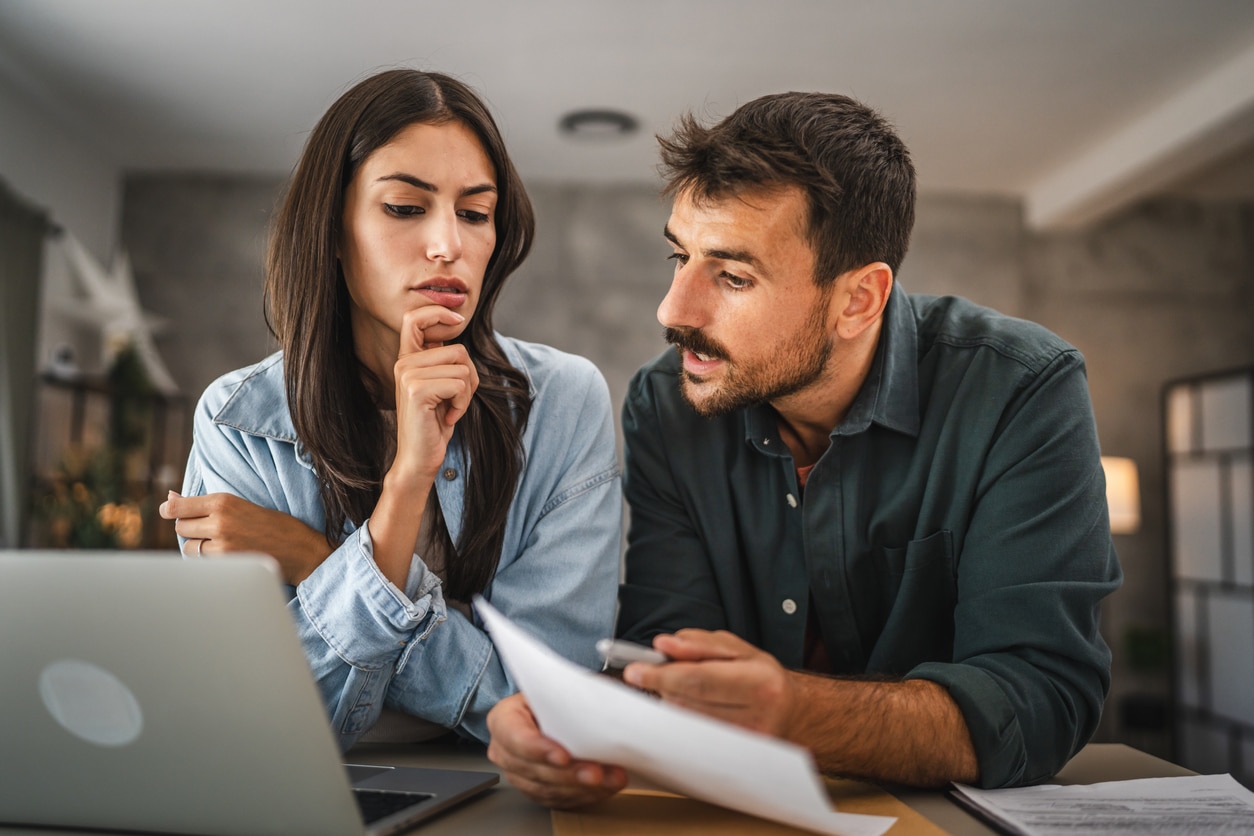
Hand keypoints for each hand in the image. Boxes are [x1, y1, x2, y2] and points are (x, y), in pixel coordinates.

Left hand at [159, 491, 333, 583]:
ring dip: (198, 547)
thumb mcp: (243, 506)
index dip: (170, 510)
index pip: (179, 507)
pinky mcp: (226, 564)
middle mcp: (219, 521)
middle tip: (211, 530)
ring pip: (189, 547)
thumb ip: (206, 504)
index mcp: (224, 501)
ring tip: (221, 545)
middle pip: (181, 527)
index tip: (167, 511)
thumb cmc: (275, 525)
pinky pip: (202, 563)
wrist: (302, 550)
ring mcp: (222, 545)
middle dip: (191, 529)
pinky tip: (227, 557)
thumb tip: (169, 498)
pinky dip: (208, 561)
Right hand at [390, 306, 477, 487]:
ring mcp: (408, 375)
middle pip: (458, 349)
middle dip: (469, 377)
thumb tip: (455, 326)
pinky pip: (459, 384)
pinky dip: (462, 404)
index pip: (414, 318)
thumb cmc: (434, 424)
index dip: (438, 311)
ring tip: (450, 410)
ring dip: (466, 393)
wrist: (419, 459)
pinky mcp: (417, 390)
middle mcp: (403, 364)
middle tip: (457, 400)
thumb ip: (443, 360)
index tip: (458, 320)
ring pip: (462, 368)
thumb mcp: (441, 387)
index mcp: (407, 360)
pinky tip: (448, 418)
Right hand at [486, 693, 626, 808]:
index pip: (514, 736)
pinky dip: (583, 796)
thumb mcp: (560, 685)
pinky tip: (603, 787)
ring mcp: (517, 773)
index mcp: (504, 717)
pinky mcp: (535, 790)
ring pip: (546, 789)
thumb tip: (604, 698)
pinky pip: (557, 799)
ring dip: (580, 788)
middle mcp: (505, 749)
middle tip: (595, 773)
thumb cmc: (555, 697)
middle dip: (568, 774)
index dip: (538, 749)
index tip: (564, 756)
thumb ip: (572, 693)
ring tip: (608, 779)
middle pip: (531, 769)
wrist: (556, 711)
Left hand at [623, 630, 799, 738]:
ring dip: (674, 699)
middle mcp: (755, 717)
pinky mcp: (732, 759)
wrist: (791, 714)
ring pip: (683, 719)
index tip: (635, 671)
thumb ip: (698, 644)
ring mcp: (742, 744)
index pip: (699, 680)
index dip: (662, 675)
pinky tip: (697, 707)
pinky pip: (690, 735)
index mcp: (759, 683)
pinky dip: (683, 717)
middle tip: (663, 671)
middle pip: (686, 701)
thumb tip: (664, 645)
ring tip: (694, 689)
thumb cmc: (763, 678)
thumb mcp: (737, 649)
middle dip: (665, 683)